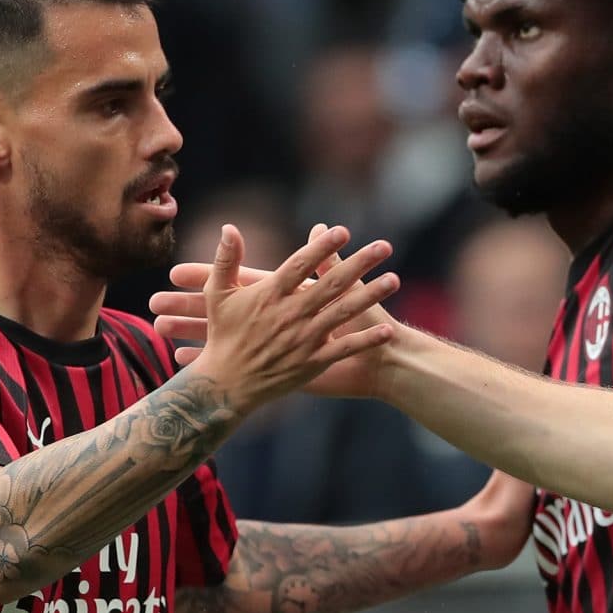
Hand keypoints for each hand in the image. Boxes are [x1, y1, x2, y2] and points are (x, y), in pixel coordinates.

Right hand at [178, 224, 398, 411]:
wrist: (227, 384)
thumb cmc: (224, 334)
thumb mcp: (218, 295)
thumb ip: (226, 260)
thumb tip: (229, 227)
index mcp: (270, 295)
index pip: (301, 265)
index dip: (322, 248)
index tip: (343, 231)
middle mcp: (291, 315)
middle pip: (331, 285)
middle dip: (359, 264)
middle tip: (384, 246)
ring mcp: (304, 339)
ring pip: (343, 313)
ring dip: (370, 296)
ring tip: (394, 280)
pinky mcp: (312, 362)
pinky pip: (344, 349)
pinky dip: (365, 340)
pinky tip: (387, 330)